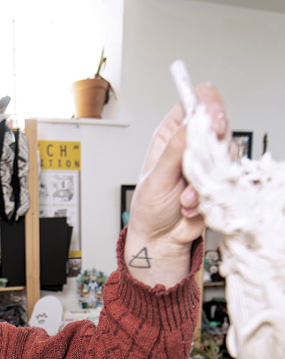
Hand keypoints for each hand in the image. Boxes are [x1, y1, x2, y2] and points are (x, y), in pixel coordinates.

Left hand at [125, 83, 228, 287]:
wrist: (159, 239)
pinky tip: (190, 207)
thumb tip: (190, 123)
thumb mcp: (156, 178)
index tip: (212, 123)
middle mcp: (192, 144)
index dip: (209, 106)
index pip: (197, 100)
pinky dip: (209, 196)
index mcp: (172, 133)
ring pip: (227, 153)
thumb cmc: (150, 208)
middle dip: (212, 148)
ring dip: (206, 180)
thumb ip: (174, 150)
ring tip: (184, 198)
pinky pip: (227, 179)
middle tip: (199, 168)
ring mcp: (208, 162)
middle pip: (220, 124)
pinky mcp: (218, 181)